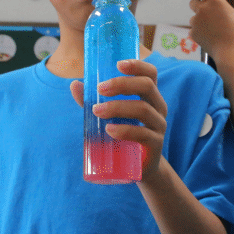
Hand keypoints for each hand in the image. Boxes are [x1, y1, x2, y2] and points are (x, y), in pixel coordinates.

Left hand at [70, 59, 167, 179]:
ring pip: (143, 109)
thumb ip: (93, 101)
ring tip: (96, 111)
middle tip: (100, 88)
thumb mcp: (109, 116)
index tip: (118, 64)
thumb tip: (74, 84)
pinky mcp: (155, 145)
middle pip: (147, 86)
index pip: (151, 74)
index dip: (137, 65)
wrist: (137, 168)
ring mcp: (159, 126)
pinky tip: (109, 130)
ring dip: (117, 107)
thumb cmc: (123, 135)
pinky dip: (125, 130)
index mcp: (149, 96)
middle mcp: (158, 107)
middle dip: (122, 84)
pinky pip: (143, 134)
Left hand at [189, 0, 233, 60]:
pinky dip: (199, 32)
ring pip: (193, 17)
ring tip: (211, 27)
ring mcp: (196, 22)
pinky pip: (193, 30)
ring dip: (199, 20)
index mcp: (215, 1)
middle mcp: (203, 9)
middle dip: (198, 5)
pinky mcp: (193, 33)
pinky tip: (209, 36)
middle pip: (192, 3)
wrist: (230, 52)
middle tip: (207, 12)